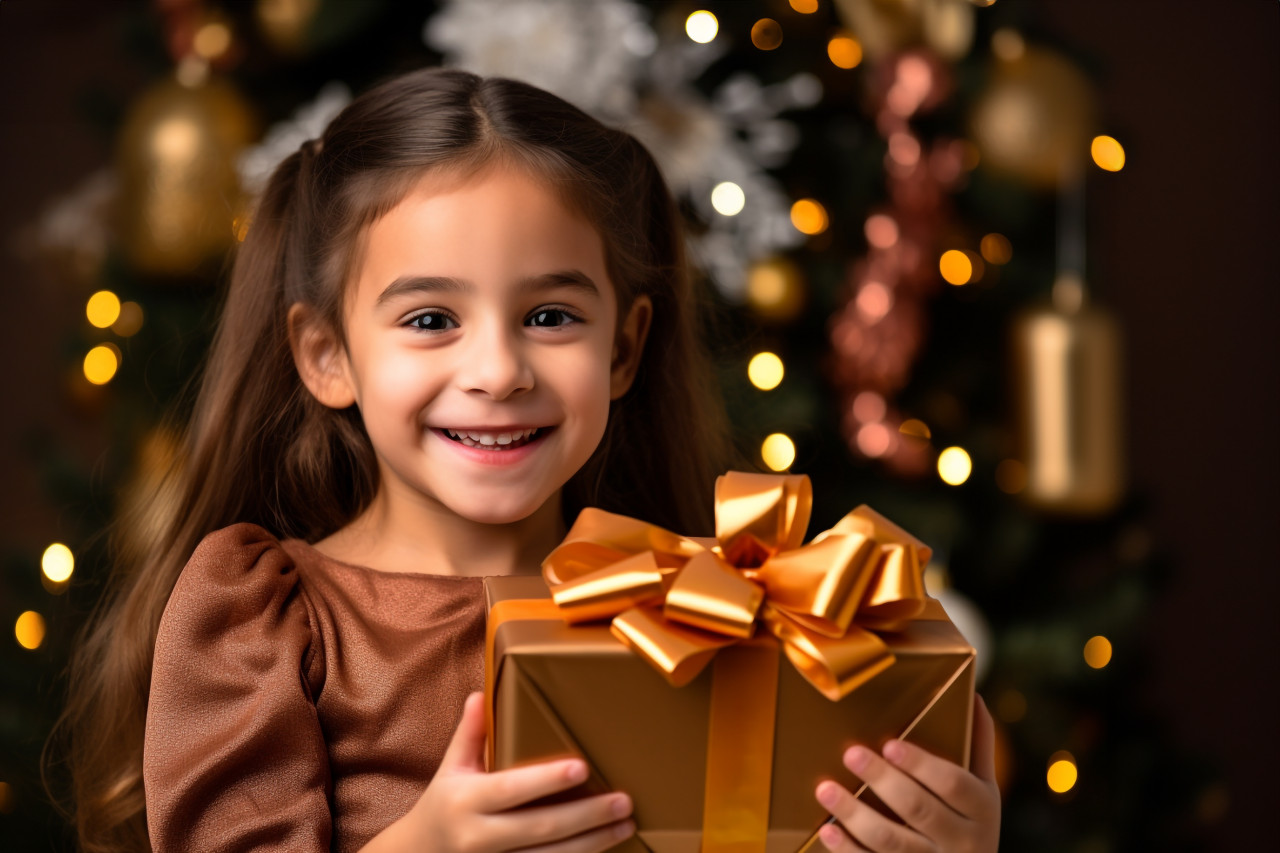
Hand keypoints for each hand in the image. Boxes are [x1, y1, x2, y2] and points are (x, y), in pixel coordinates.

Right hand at [361, 692, 634, 852]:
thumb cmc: (443, 804)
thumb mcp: (451, 767)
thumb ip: (470, 733)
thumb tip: (481, 695)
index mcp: (466, 800)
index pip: (511, 789)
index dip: (547, 780)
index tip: (583, 767)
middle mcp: (478, 836)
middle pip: (540, 828)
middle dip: (586, 816)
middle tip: (624, 801)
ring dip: (592, 843)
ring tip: (625, 824)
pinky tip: (604, 846)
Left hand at [814, 694, 999, 852]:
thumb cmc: (971, 821)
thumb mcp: (983, 787)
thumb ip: (978, 744)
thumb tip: (972, 695)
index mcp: (981, 809)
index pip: (953, 784)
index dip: (921, 765)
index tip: (890, 745)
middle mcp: (963, 841)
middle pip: (919, 809)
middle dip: (882, 780)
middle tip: (851, 754)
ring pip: (892, 841)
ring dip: (855, 815)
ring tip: (825, 789)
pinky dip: (848, 850)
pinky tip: (828, 830)